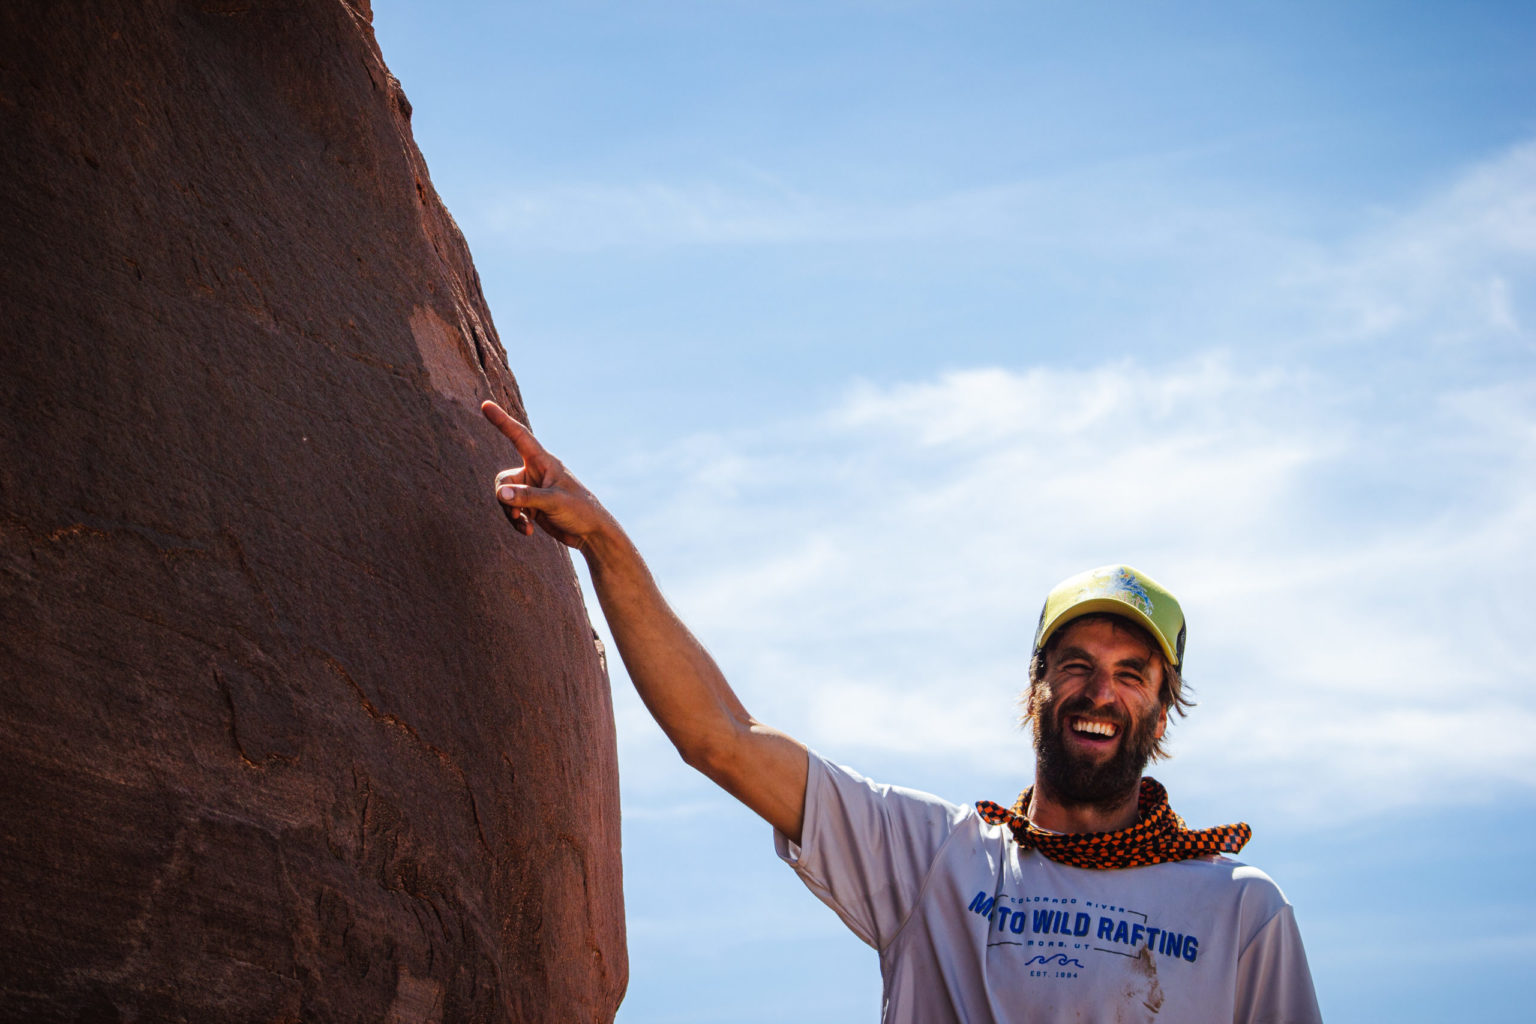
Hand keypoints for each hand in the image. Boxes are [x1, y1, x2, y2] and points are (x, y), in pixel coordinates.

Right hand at [481, 400, 612, 549]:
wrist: (592, 533)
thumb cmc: (580, 510)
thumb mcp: (553, 502)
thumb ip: (526, 497)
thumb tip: (501, 494)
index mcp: (544, 462)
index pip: (519, 436)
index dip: (502, 421)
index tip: (486, 405)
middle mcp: (536, 472)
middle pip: (504, 479)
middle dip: (504, 497)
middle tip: (516, 512)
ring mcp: (532, 489)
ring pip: (505, 496)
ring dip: (510, 512)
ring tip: (525, 525)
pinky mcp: (532, 505)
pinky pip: (512, 509)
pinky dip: (516, 521)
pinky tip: (528, 531)